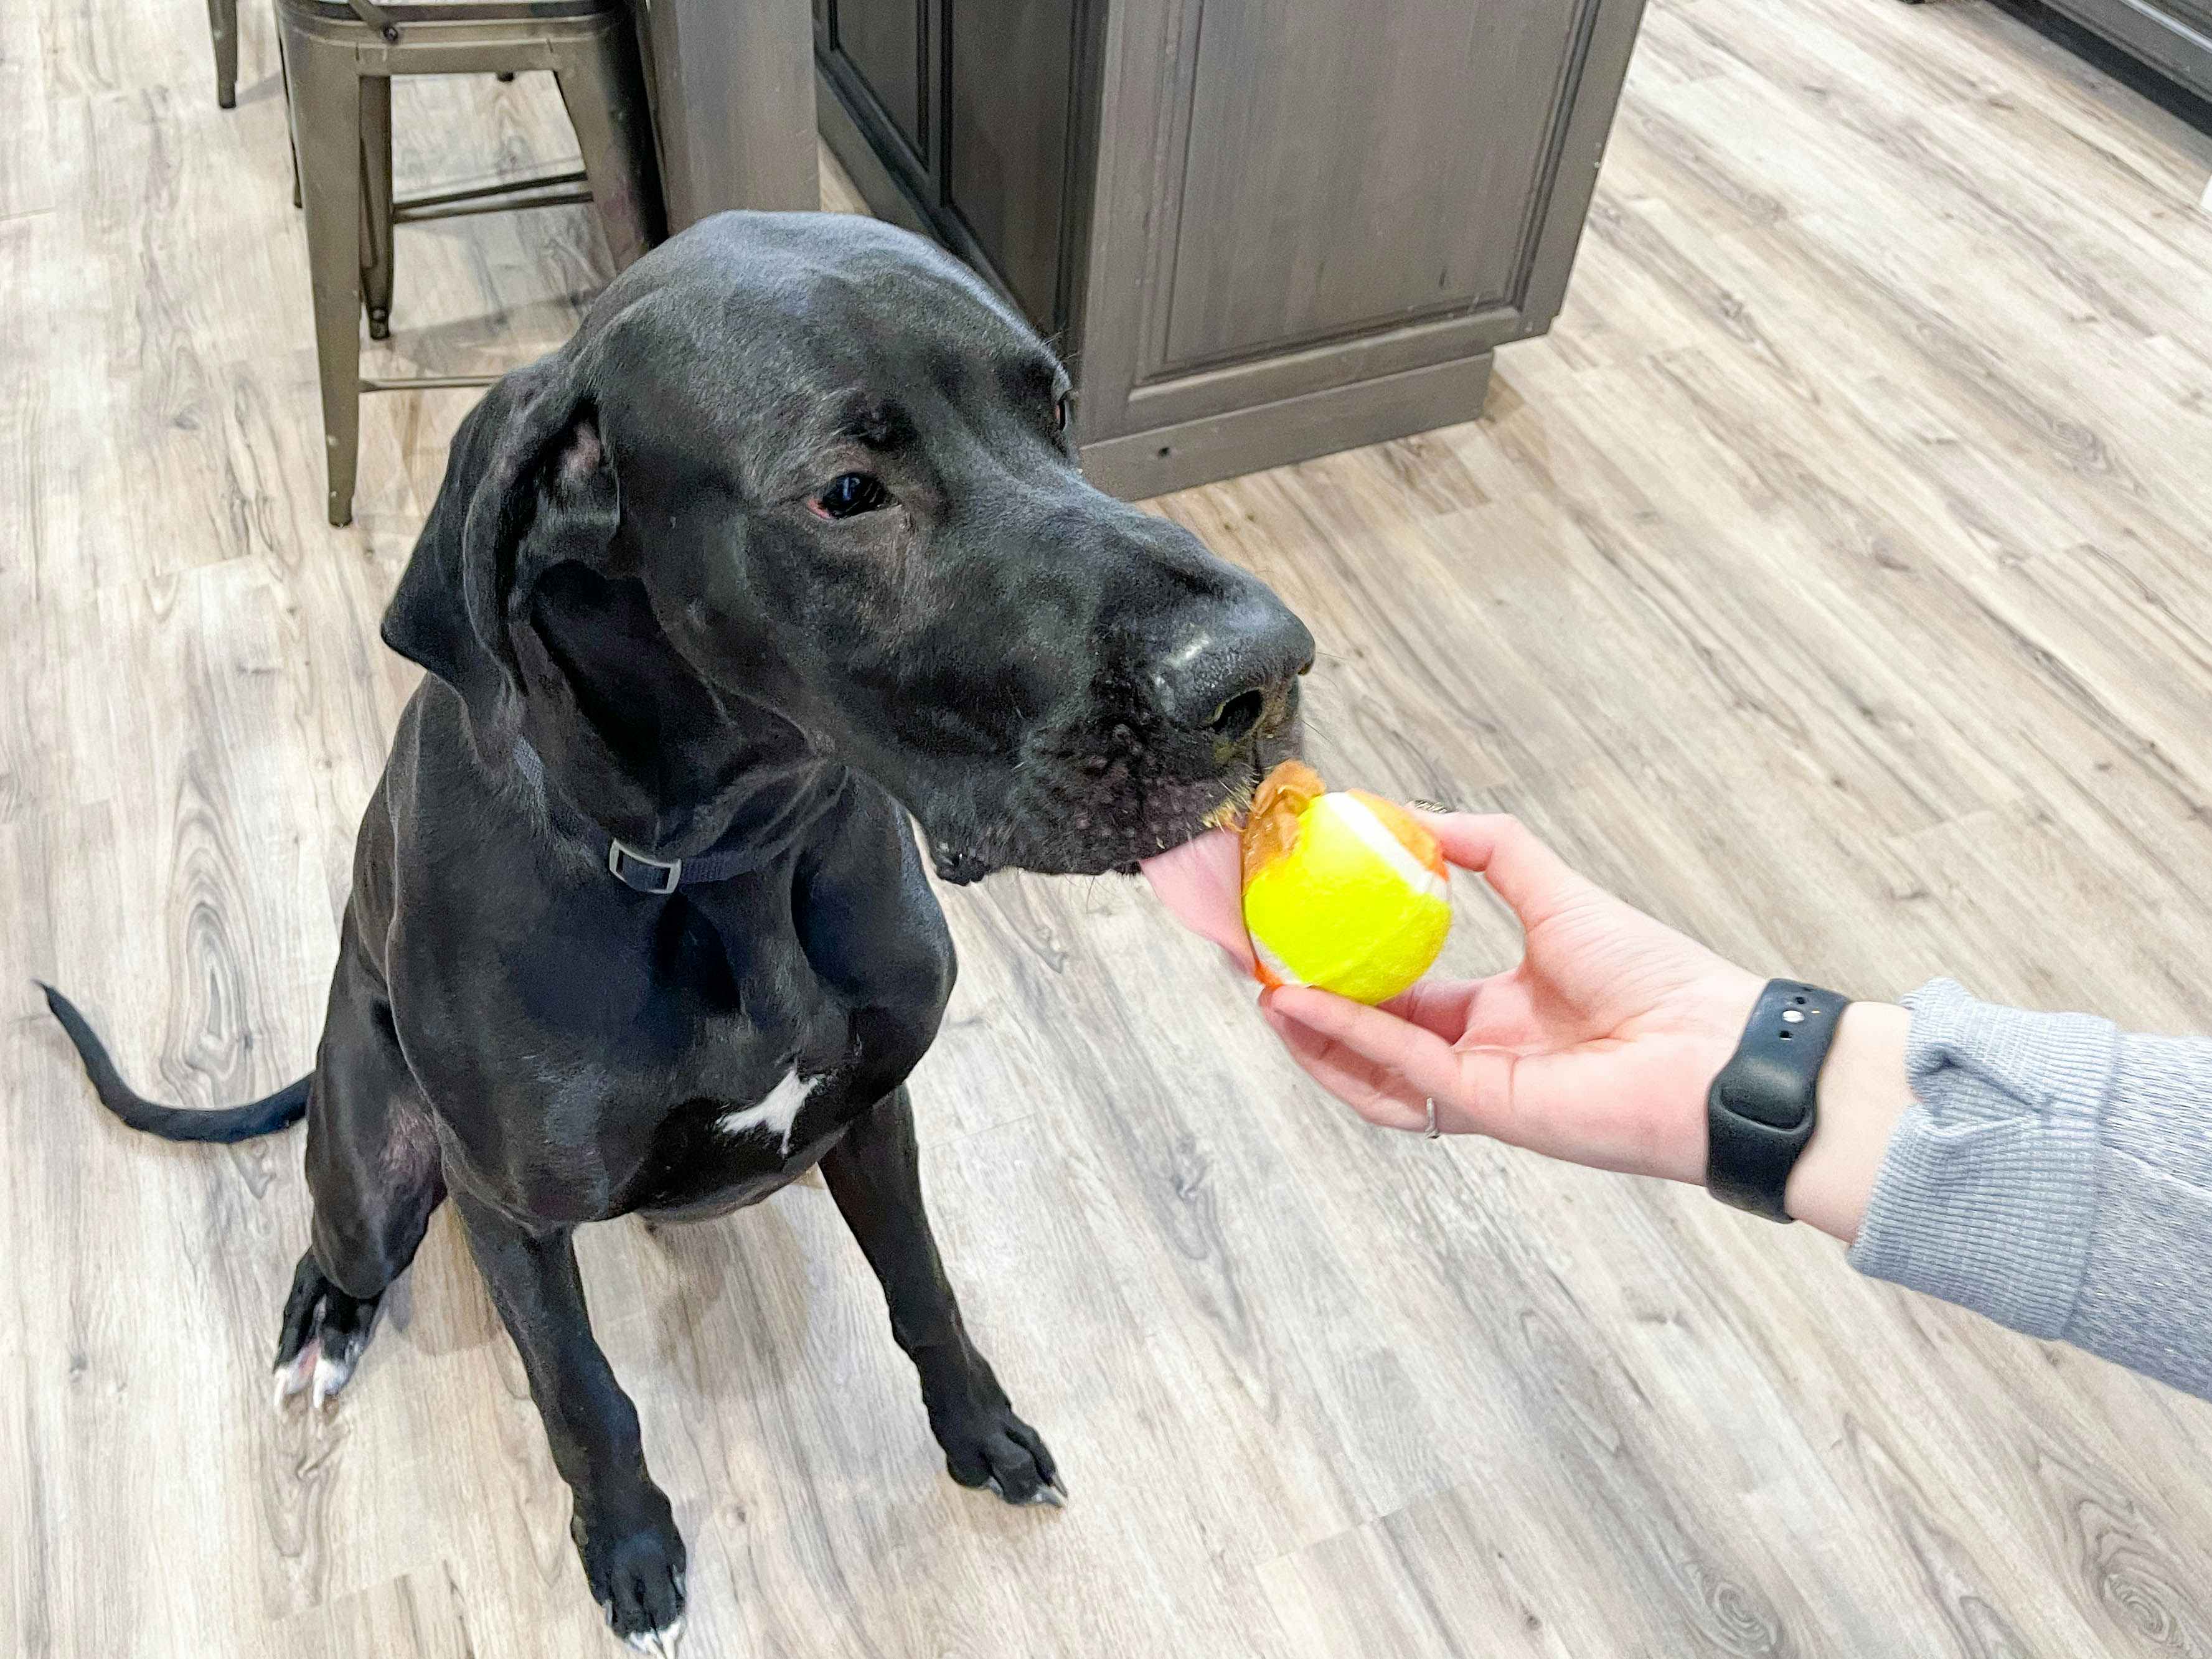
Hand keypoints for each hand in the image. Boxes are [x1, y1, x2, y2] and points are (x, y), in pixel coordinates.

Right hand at [1144, 816, 1910, 1237]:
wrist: (1716, 1044)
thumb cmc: (1658, 974)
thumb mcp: (1556, 890)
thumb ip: (1493, 849)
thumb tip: (1419, 817)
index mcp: (1494, 1016)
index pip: (1396, 997)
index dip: (1339, 968)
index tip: (1292, 934)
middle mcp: (1477, 1059)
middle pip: (1368, 1038)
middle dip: (1306, 1008)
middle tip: (1253, 965)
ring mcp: (1478, 1092)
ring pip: (1369, 1072)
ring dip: (1312, 1036)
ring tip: (1262, 990)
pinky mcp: (1488, 1111)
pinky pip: (1402, 1073)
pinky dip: (1351, 1039)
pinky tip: (1308, 1002)